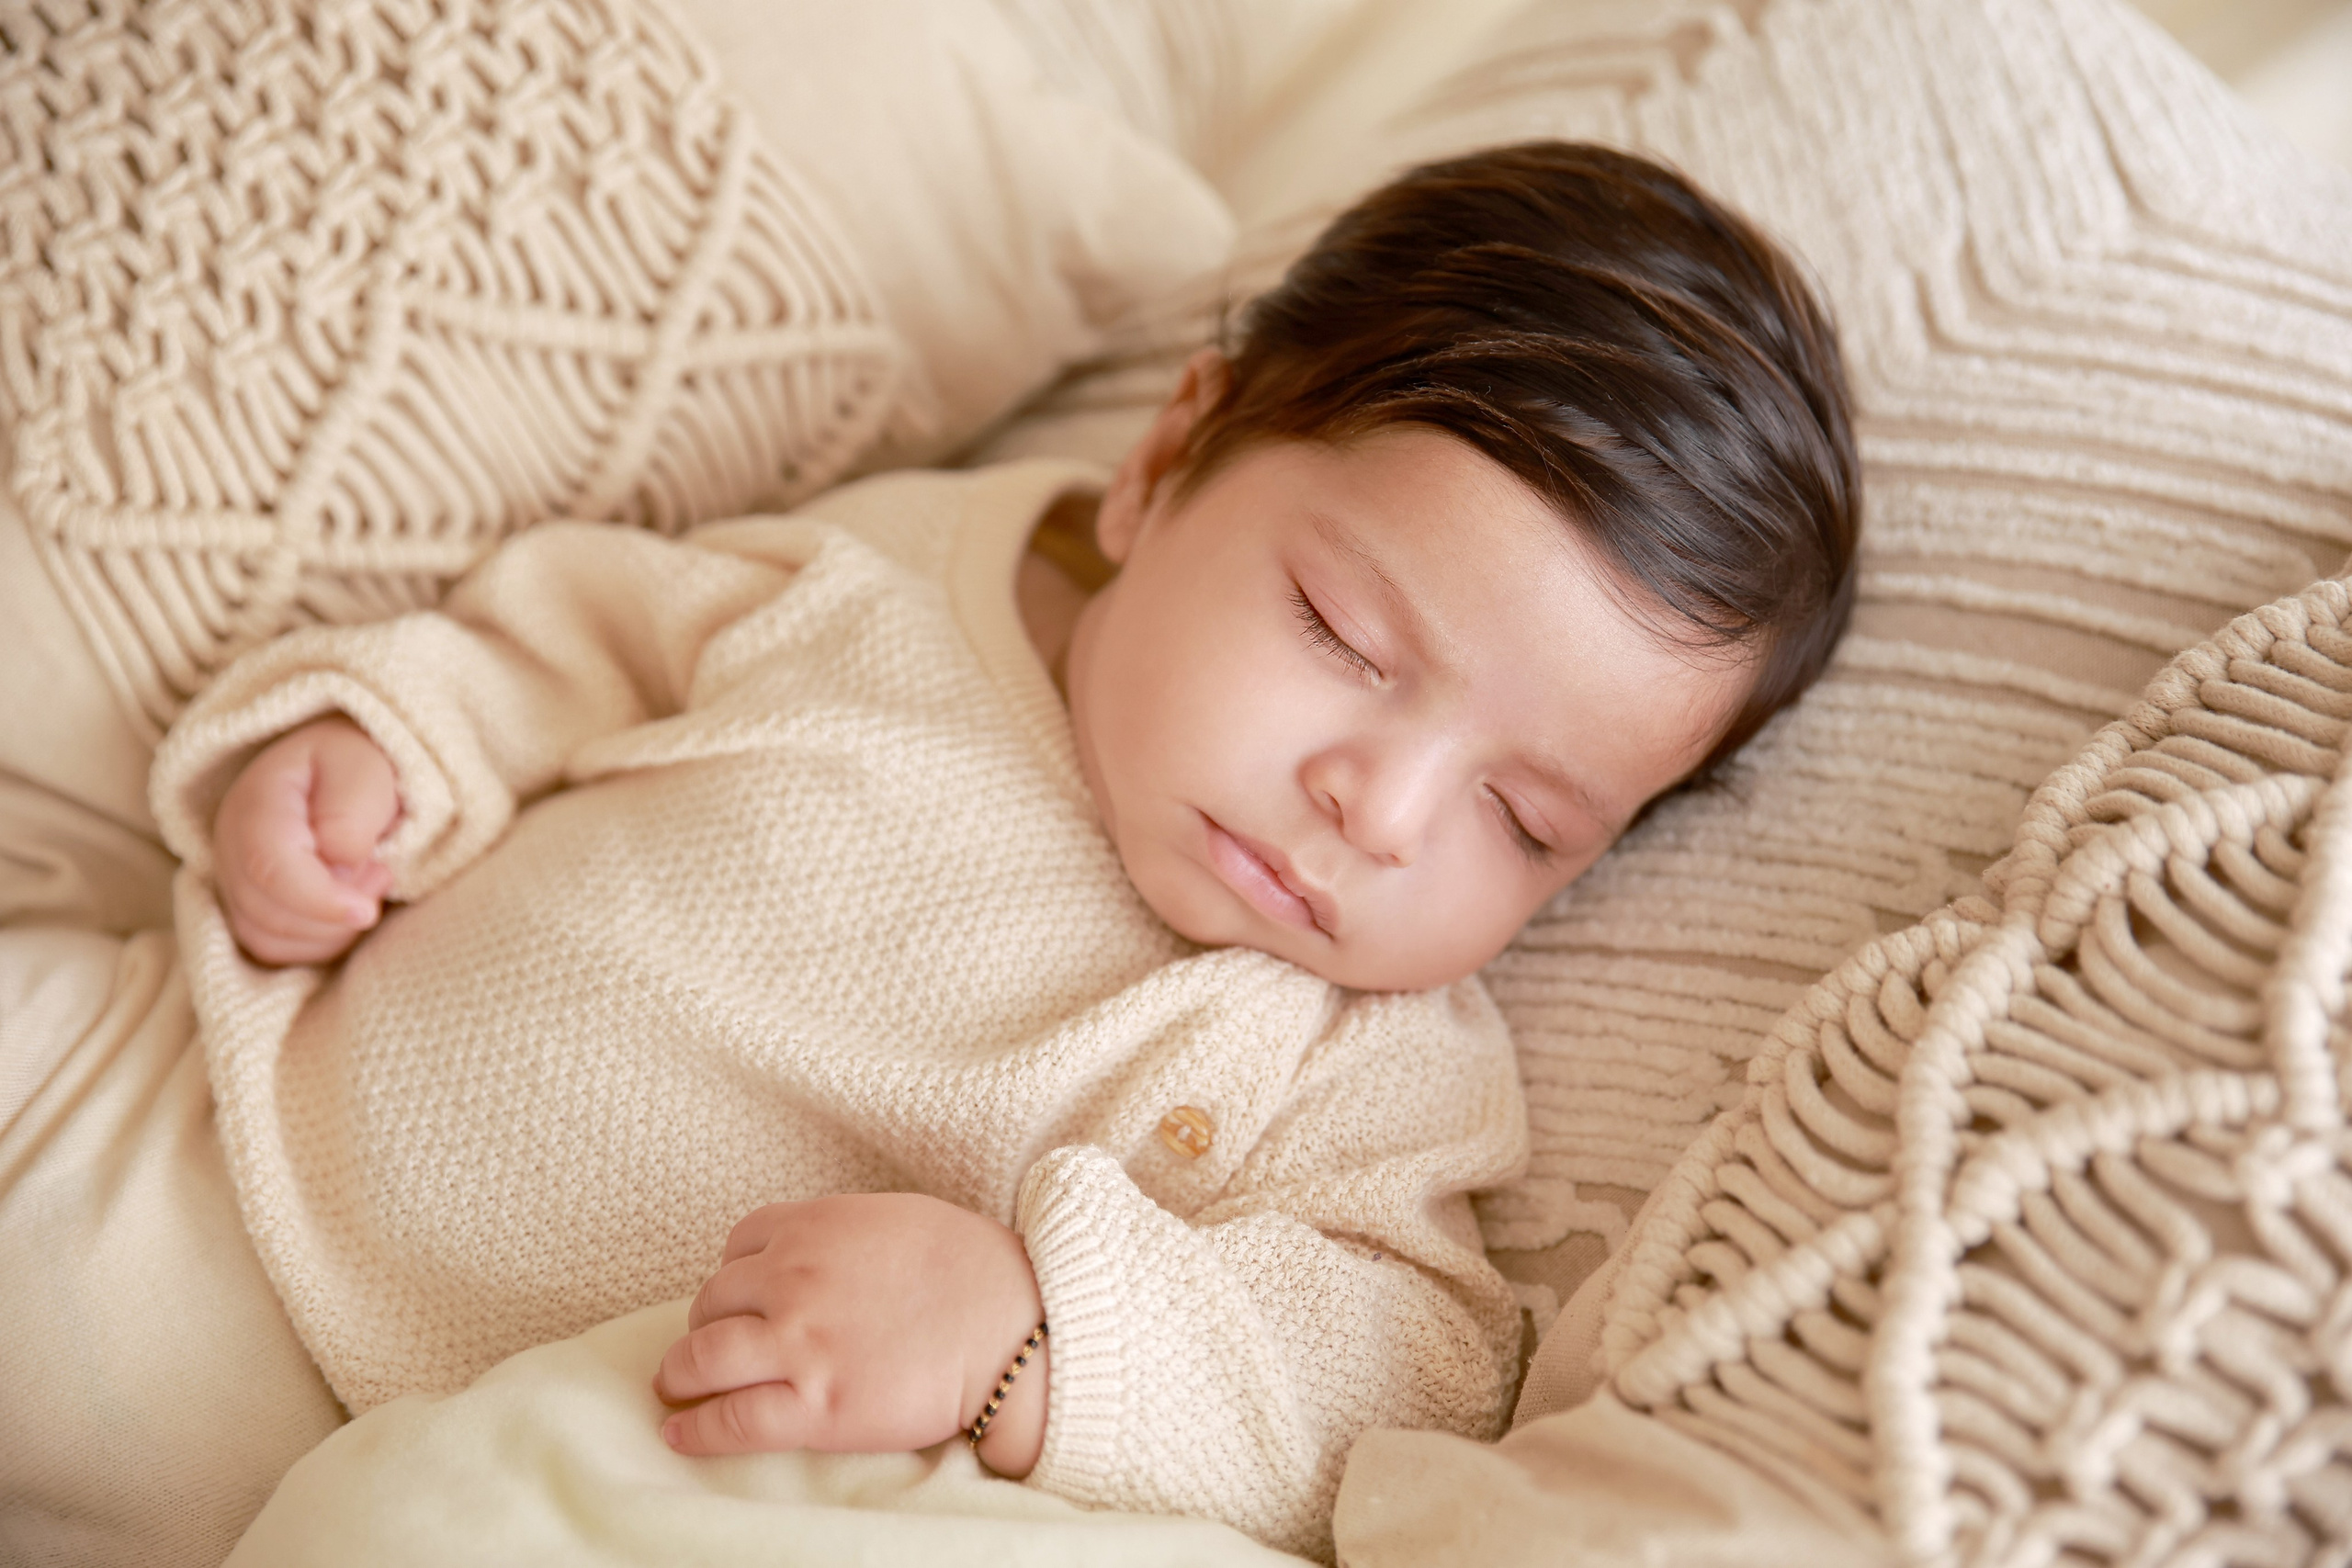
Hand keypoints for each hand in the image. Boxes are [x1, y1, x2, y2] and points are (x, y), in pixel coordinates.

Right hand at [212, 716, 399, 965]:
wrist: (342, 769)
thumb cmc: (356, 767)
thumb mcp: (365, 771)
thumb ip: (351, 815)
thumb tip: (339, 863)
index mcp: (256, 804)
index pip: (270, 869)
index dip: (319, 900)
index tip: (368, 911)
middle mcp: (230, 846)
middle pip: (269, 913)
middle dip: (335, 911)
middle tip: (380, 872)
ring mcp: (233, 879)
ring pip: (271, 939)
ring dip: (332, 928)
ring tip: (368, 879)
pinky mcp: (248, 906)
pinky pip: (277, 949)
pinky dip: (321, 941)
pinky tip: (348, 904)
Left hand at [655, 1193, 1049, 1475]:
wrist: (1013, 1326)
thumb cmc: (970, 1267)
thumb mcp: (894, 1219)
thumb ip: (841, 1234)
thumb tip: (815, 1254)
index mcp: (814, 1227)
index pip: (737, 1245)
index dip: (734, 1275)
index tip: (739, 1299)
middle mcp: (793, 1279)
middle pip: (711, 1300)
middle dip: (708, 1324)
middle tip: (710, 1348)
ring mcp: (799, 1344)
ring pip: (701, 1358)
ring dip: (681, 1376)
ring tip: (677, 1390)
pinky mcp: (815, 1407)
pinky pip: (730, 1421)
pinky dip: (694, 1431)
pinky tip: (679, 1435)